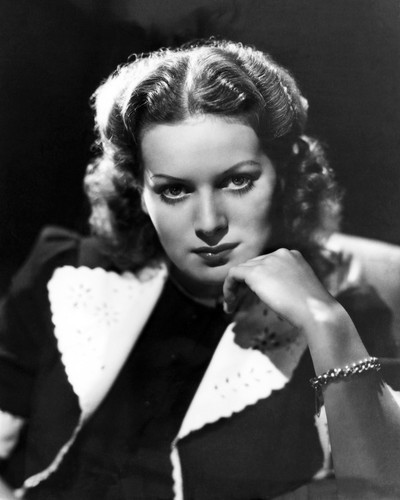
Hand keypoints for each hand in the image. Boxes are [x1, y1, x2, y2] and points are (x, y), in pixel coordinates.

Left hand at [223, 249, 337, 330]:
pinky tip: (229, 304)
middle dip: (244, 283)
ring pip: (242, 270)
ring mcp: (268, 261)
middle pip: (253, 265)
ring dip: (234, 287)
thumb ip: (285, 284)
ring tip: (230, 306)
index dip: (256, 279)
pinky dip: (228, 288)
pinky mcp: (256, 272)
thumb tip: (270, 291)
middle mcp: (280, 253)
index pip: (267, 263)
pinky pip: (233, 275)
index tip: (252, 295)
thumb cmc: (313, 309)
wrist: (317, 312)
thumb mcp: (300, 289)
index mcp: (292, 256)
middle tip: (236, 301)